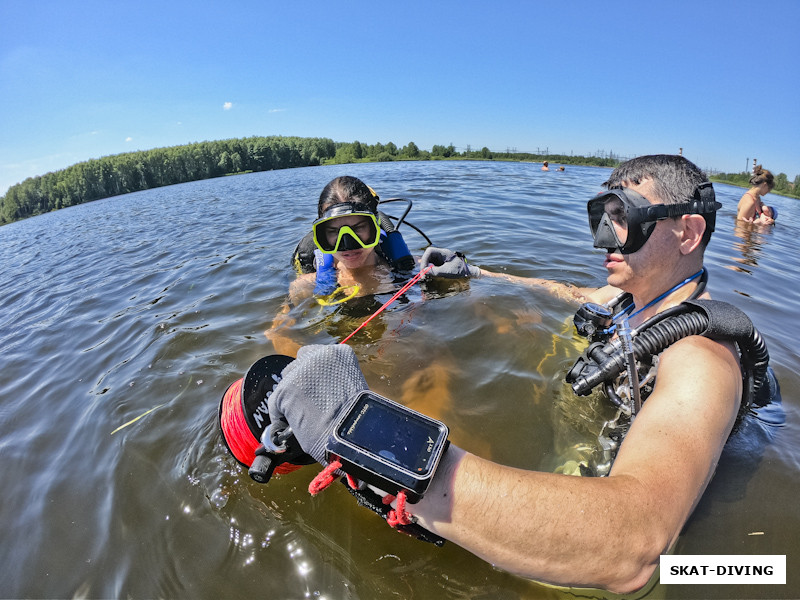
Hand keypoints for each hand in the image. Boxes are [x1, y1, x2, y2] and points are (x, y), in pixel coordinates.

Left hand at [266, 344, 367, 464]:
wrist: (349, 433)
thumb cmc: (356, 416)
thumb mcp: (350, 385)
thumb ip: (333, 378)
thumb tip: (318, 386)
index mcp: (338, 353)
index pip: (314, 355)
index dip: (312, 373)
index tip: (313, 384)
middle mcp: (318, 357)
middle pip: (298, 364)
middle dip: (300, 381)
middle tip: (306, 399)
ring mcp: (300, 372)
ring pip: (285, 380)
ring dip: (291, 395)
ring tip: (301, 412)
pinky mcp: (286, 390)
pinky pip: (275, 401)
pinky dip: (280, 413)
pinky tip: (290, 423)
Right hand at [420, 247, 480, 278]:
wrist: (468, 272)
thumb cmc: (460, 270)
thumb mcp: (447, 272)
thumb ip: (435, 271)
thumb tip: (424, 271)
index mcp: (444, 253)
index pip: (430, 251)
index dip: (424, 259)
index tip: (423, 268)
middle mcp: (441, 254)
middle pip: (428, 256)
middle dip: (424, 264)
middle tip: (423, 273)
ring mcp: (440, 259)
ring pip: (429, 261)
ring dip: (426, 267)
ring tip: (426, 275)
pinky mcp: (440, 264)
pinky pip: (431, 265)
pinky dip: (429, 270)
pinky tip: (430, 275)